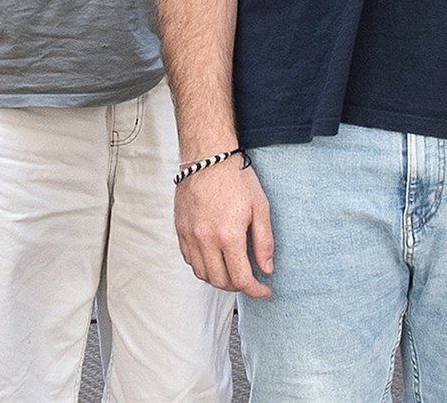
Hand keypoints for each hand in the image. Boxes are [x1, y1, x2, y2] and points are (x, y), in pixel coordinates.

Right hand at [173, 156, 273, 296]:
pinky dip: (203, 266)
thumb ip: (264, 242)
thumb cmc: (235, 177)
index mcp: (229, 235)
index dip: (255, 290)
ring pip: (202, 274)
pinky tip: (215, 257)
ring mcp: (190, 235)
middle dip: (238, 286)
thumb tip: (266, 268)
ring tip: (232, 269)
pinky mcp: (180, 229)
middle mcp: (206, 239)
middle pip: (220, 281)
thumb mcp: (260, 208)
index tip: (263, 290)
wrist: (208, 156)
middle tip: (250, 279)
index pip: (241, 278)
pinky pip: (189, 259)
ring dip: (219, 278)